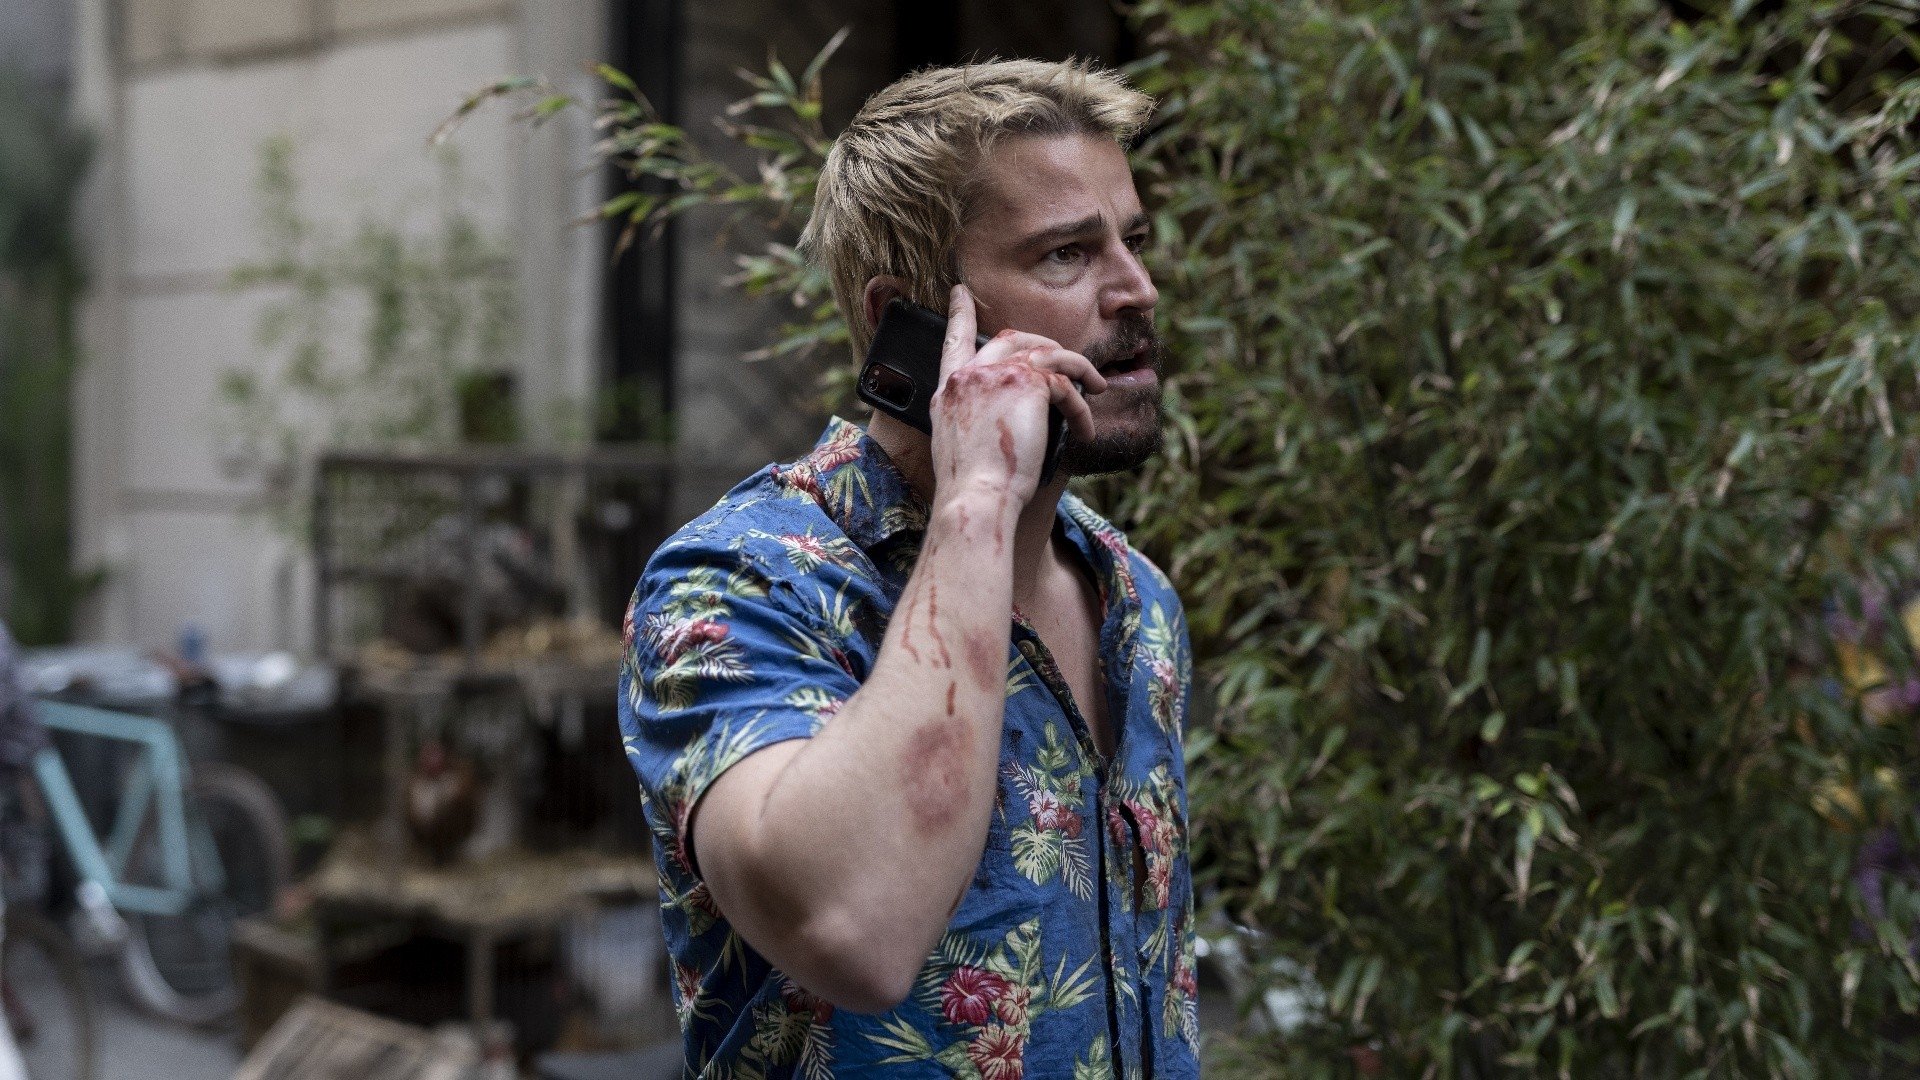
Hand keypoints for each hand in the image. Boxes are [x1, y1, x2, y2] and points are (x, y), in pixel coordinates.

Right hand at [929, 285, 1105, 508]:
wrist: (976, 500)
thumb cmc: (971, 489)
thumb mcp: (958, 445)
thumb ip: (973, 418)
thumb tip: (1004, 416)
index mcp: (949, 390)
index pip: (953, 341)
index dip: (959, 315)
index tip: (960, 293)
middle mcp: (969, 376)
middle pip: (1011, 339)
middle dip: (1044, 346)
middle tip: (1066, 361)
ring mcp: (997, 375)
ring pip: (1047, 353)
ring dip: (1077, 369)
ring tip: (1095, 386)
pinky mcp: (1027, 385)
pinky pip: (1065, 386)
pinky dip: (1081, 408)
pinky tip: (1086, 430)